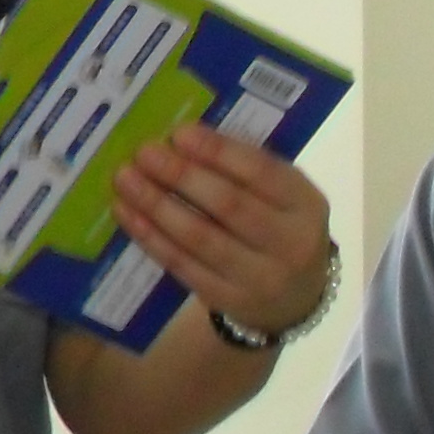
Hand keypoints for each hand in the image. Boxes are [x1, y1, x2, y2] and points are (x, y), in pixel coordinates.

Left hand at [109, 127, 333, 338]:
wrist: (296, 298)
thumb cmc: (280, 229)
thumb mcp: (283, 197)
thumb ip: (245, 170)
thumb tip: (183, 140)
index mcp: (306, 205)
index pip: (261, 172)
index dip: (218, 152)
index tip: (179, 133)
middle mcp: (290, 244)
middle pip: (228, 205)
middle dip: (181, 176)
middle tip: (145, 153)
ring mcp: (259, 278)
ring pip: (199, 238)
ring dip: (157, 205)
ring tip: (126, 179)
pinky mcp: (228, 300)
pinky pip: (182, 265)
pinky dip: (151, 237)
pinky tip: (128, 213)